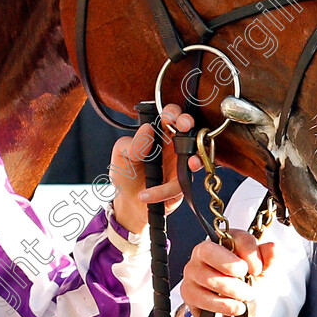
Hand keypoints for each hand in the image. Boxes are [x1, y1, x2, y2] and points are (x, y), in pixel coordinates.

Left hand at [111, 104, 200, 234]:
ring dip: (195, 159)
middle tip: (184, 126)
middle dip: (188, 124)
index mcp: (158, 134)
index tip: (168, 117)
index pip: (170, 116)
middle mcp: (172, 147)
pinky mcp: (180, 186)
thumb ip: (133, 143)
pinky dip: (164, 190)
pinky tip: (147, 194)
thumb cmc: (126, 174)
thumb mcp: (121, 156)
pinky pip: (179, 186)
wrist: (127, 204)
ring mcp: (179, 165)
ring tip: (191, 163)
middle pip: (188, 129)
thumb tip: (147, 128)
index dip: (172, 113)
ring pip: (195, 157)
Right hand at [175, 229, 276, 316]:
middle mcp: (203, 250)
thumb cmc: (245, 281)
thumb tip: (273, 247)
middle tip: (249, 281)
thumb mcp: (260, 270)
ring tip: (246, 297)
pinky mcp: (188, 291)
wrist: (230, 306)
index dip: (250, 254)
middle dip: (232, 267)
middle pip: (210, 251)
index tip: (258, 269)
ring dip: (234, 291)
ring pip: (210, 278)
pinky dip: (224, 305)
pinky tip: (236, 307)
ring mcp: (193, 271)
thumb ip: (267, 258)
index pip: (236, 237)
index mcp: (223, 239)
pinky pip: (204, 298)